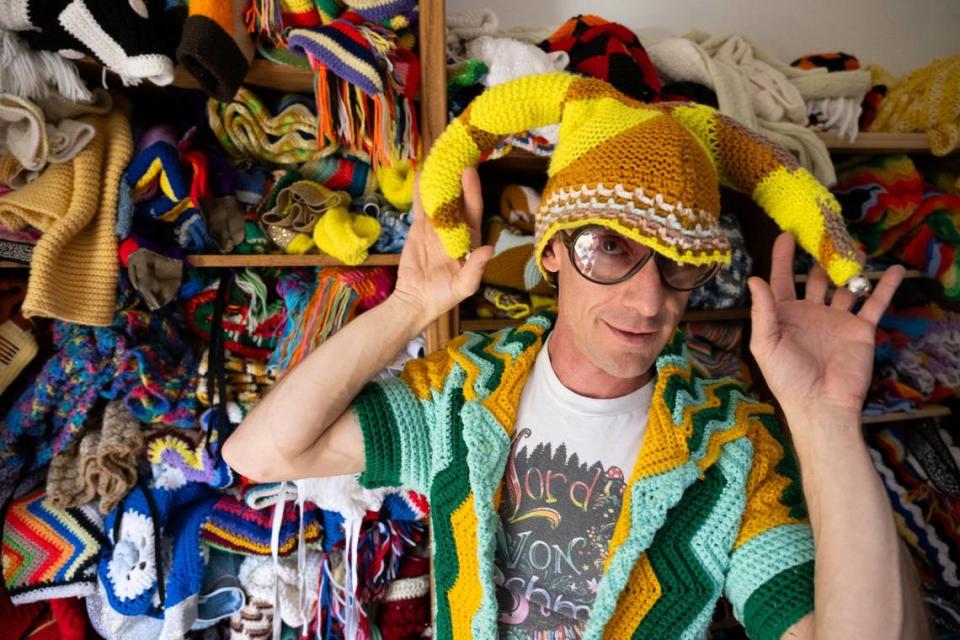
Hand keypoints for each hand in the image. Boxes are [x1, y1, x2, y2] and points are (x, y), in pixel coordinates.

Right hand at [391, 167, 493, 322]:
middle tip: (456, 157)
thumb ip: (476, 268)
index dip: (473, 192)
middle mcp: (456, 229)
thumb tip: (489, 249)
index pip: (473, 211)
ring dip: (441, 180)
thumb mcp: (464, 286)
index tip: (470, 173)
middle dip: (458, 179)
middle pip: (458, 199)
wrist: (416, 300)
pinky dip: (421, 190)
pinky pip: (421, 205)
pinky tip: (421, 172)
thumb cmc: (444, 296)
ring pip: (440, 199)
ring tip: (440, 158)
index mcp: (470, 239)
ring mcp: (437, 226)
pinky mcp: (419, 227)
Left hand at [747, 233, 904, 422]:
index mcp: (785, 315)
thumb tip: (753, 278)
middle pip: (815, 278)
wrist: (821, 404)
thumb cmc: (787, 377)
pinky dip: (886, 286)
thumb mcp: (766, 343)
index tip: (786, 234)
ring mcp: (837, 320)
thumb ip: (762, 310)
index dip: (782, 258)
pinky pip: (875, 303)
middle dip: (820, 257)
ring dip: (850, 267)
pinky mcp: (860, 329)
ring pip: (845, 286)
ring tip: (856, 246)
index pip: (781, 280)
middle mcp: (811, 313)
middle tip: (826, 232)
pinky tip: (894, 269)